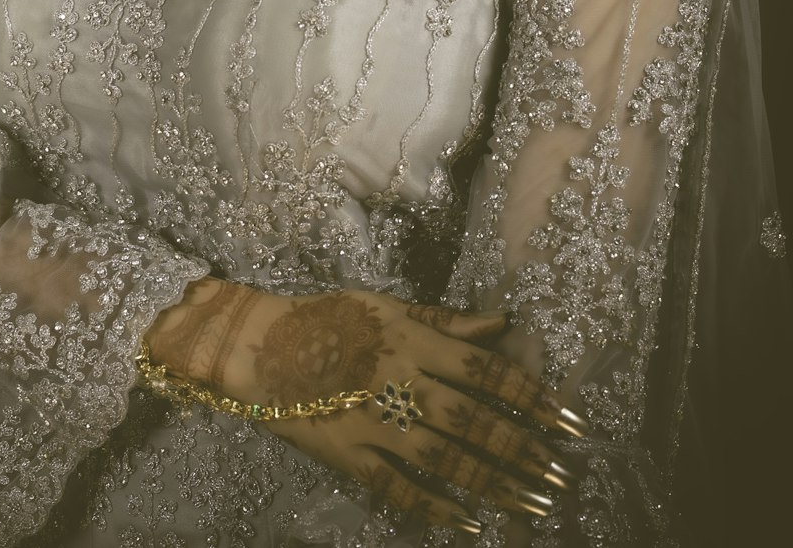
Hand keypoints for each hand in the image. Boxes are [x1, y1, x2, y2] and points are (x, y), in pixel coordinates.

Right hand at [144, 279, 581, 532]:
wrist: (257, 347)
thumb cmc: (327, 319)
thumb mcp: (385, 305)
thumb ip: (444, 320)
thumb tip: (502, 322)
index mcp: (412, 339)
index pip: (487, 370)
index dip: (534, 397)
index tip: (572, 421)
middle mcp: (399, 380)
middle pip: (474, 422)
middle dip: (524, 451)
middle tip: (562, 476)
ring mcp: (374, 422)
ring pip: (445, 460)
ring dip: (494, 484)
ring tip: (534, 504)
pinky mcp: (349, 455)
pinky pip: (399, 487)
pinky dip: (435, 508)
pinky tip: (468, 523)